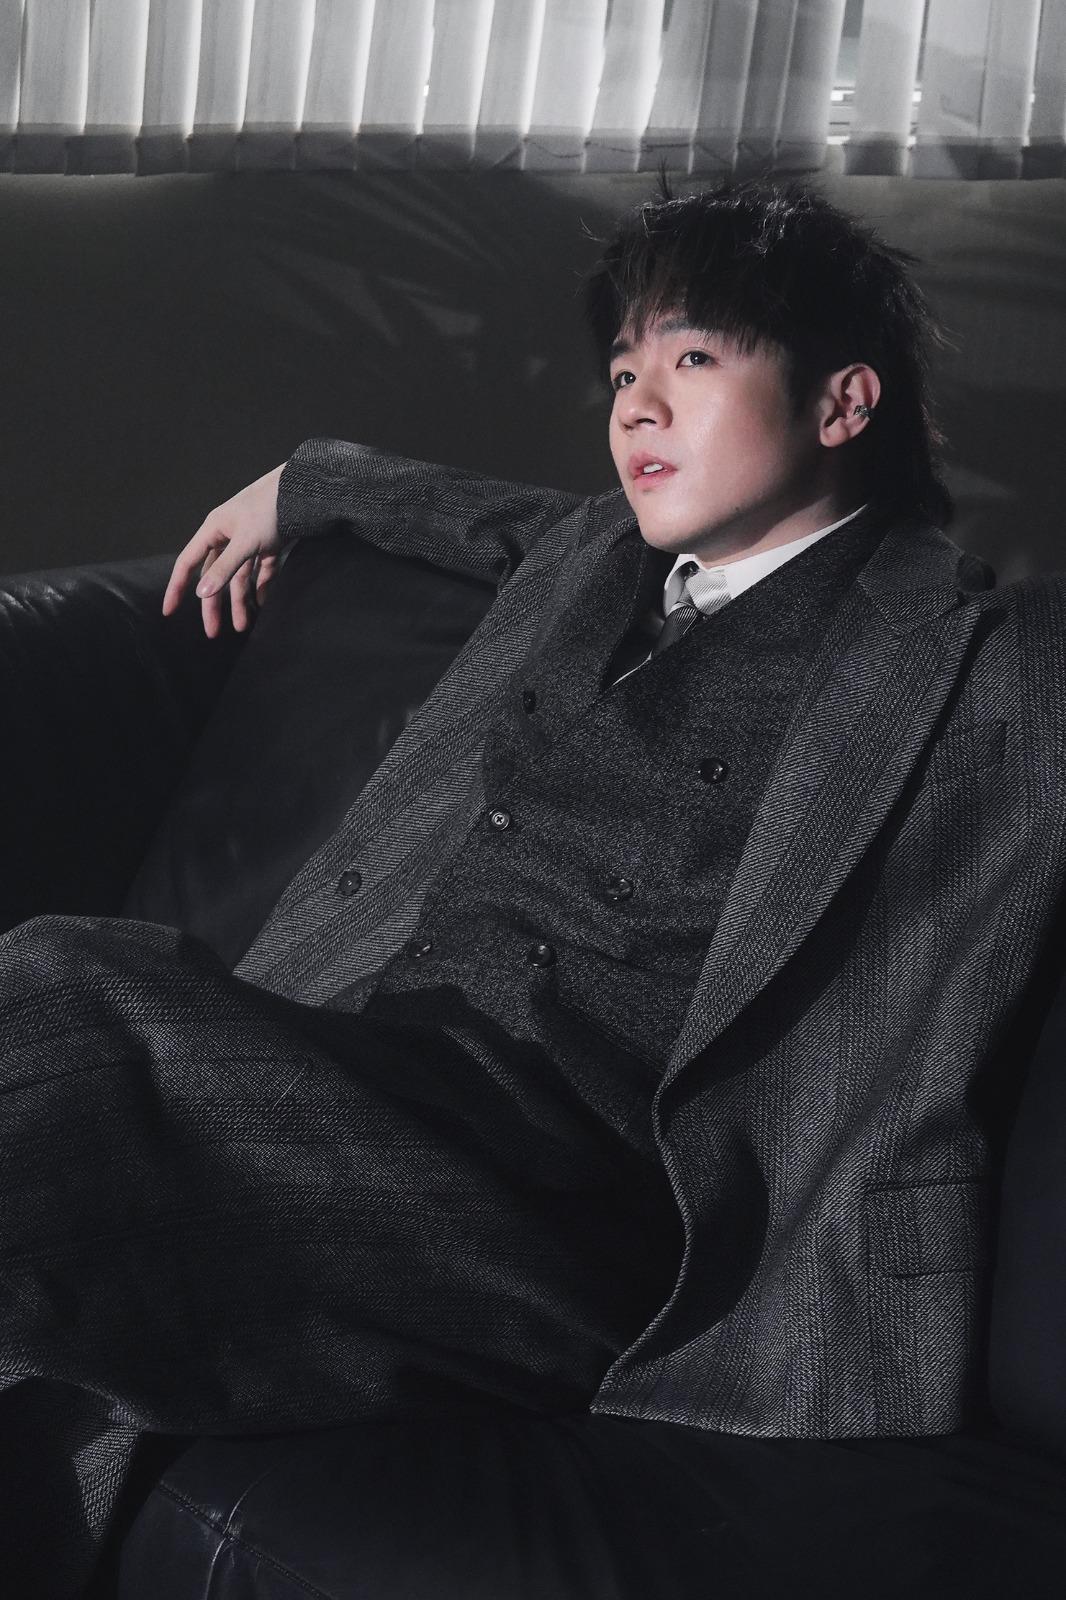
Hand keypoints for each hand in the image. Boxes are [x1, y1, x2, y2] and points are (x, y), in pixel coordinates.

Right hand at [162, 463, 285, 636]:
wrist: (303, 492)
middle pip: (214, 576)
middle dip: (214, 606)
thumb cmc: (270, 510)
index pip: (188, 563)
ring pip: (238, 577)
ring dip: (240, 602)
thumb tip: (202, 593)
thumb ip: (224, 568)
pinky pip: (260, 571)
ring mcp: (249, 541)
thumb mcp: (245, 542)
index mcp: (214, 530)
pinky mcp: (269, 544)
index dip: (177, 587)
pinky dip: (260, 587)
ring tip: (243, 627)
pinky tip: (261, 604)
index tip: (169, 611)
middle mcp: (228, 536)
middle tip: (213, 633)